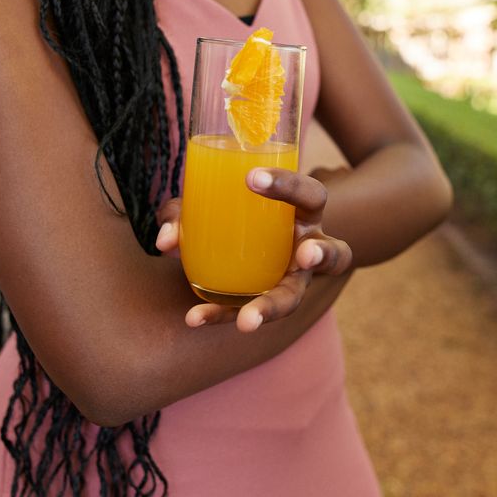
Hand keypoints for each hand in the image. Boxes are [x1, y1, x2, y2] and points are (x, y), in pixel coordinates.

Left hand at [155, 169, 352, 333]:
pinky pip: (248, 312)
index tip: (252, 177)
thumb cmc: (235, 214)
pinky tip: (193, 317)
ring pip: (294, 298)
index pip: (310, 194)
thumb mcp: (212, 203)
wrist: (244, 248)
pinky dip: (220, 315)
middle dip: (320, 254)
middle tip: (305, 255)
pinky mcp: (265, 304)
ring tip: (248, 320)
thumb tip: (166, 239)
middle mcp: (308, 248)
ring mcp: (293, 282)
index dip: (289, 185)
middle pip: (331, 254)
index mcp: (304, 213)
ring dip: (272, 307)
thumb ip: (185, 212)